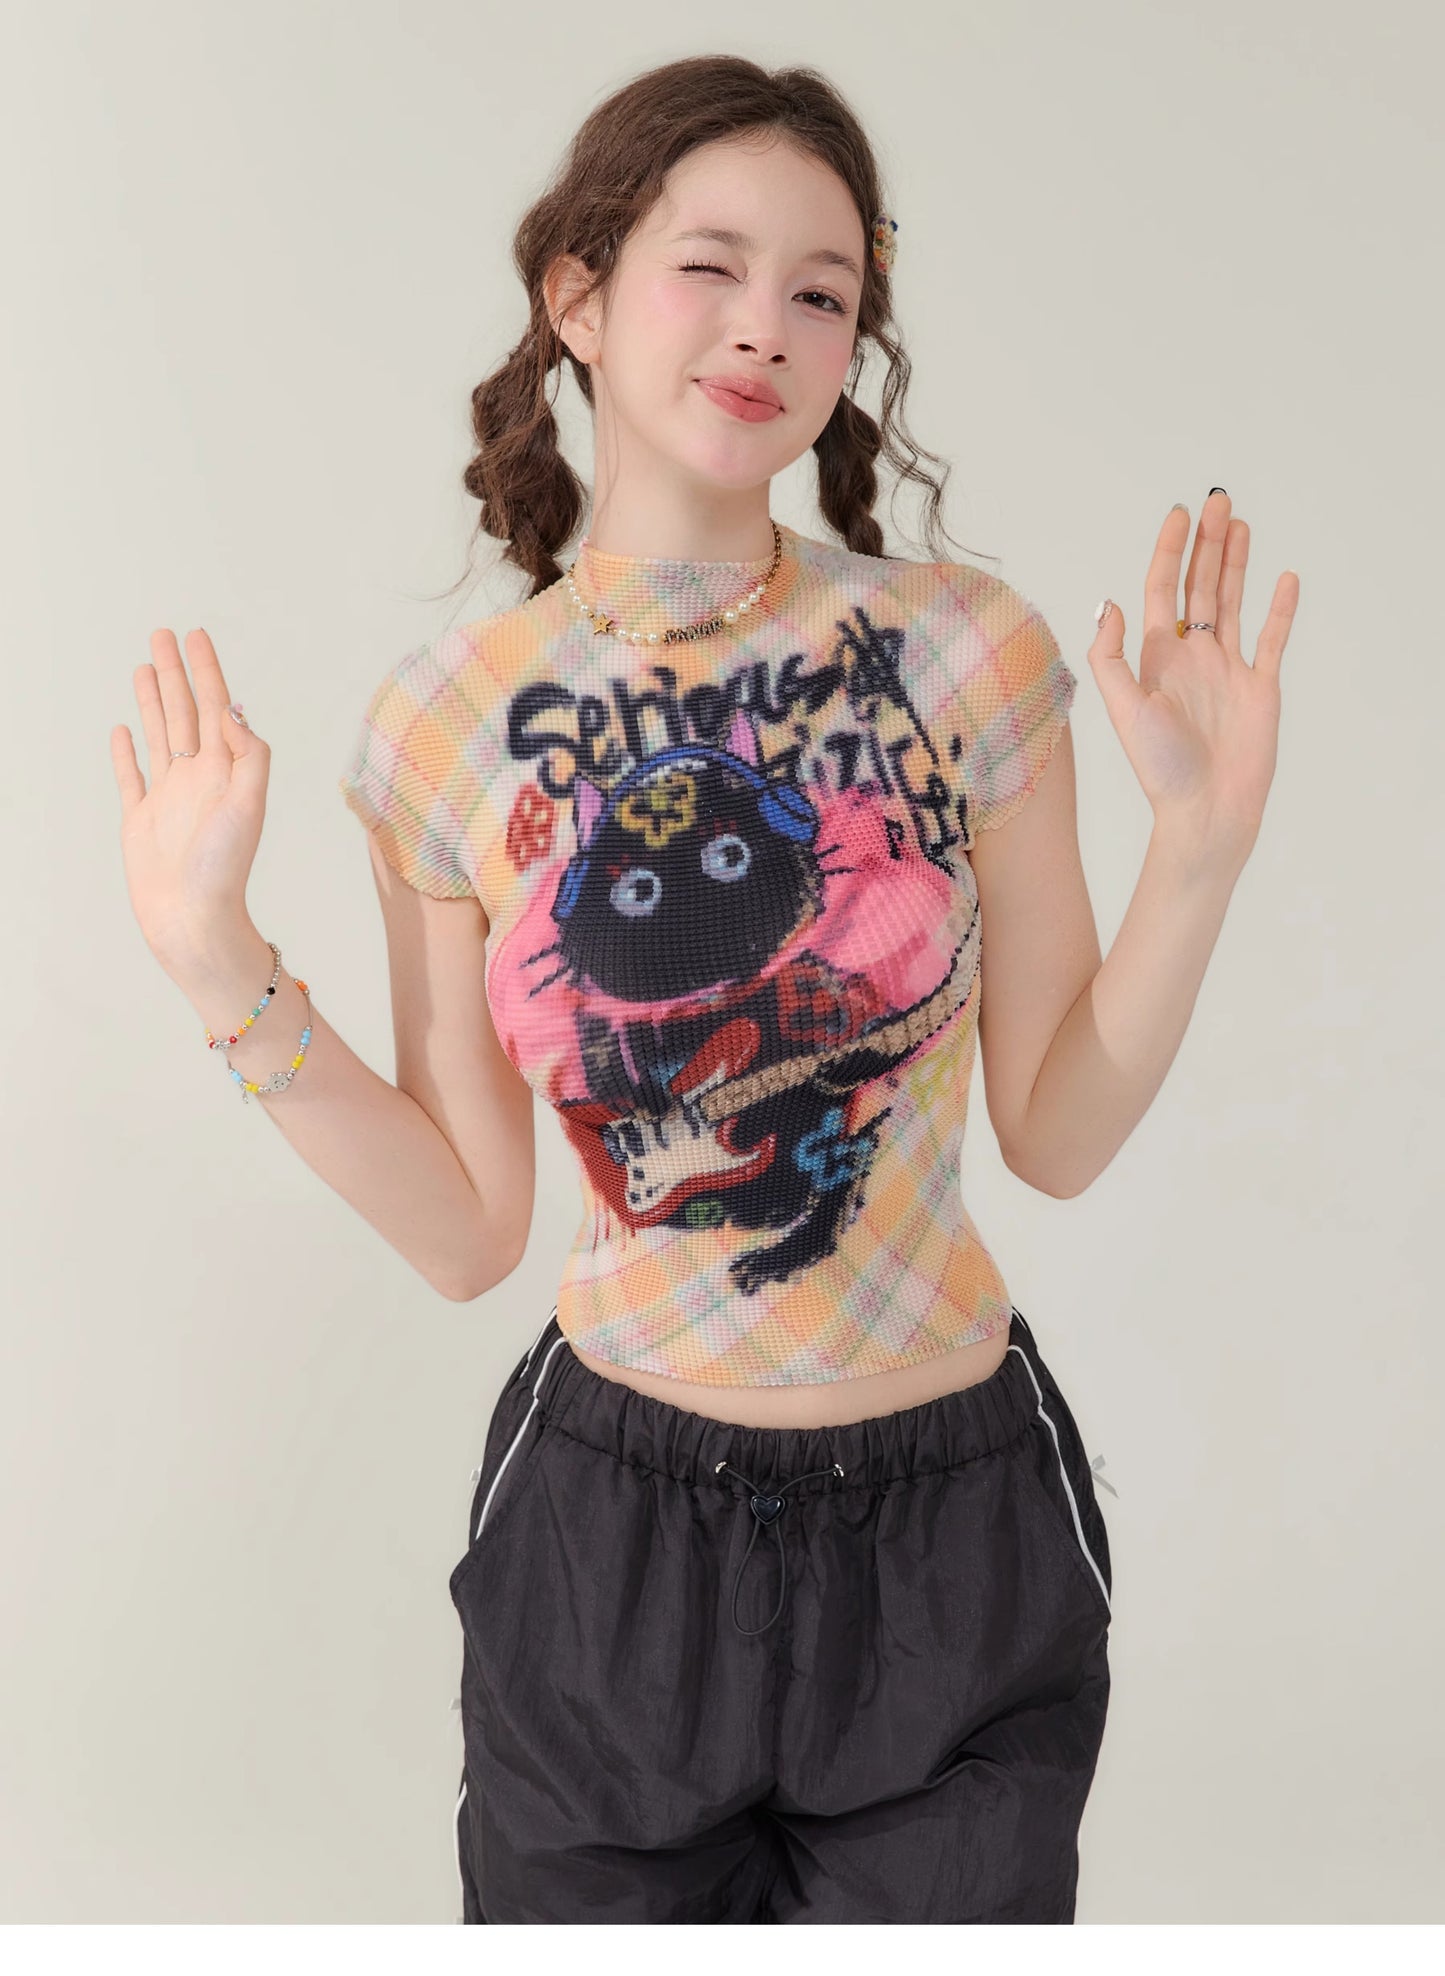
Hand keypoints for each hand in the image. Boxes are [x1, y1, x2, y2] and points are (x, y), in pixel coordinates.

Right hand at [110, 627, 270, 973]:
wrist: (193, 917)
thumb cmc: (225, 867)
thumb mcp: (249, 803)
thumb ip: (248, 754)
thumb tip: (232, 711)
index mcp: (225, 770)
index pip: (215, 707)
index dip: (207, 671)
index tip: (196, 636)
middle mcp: (198, 778)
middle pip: (184, 711)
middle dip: (176, 672)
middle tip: (163, 633)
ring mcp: (169, 796)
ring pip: (159, 734)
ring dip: (152, 700)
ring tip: (145, 666)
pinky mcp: (142, 818)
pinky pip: (131, 776)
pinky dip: (126, 752)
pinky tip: (123, 730)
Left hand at [1085, 491, 1297, 870]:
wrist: (1205, 809)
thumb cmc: (1160, 768)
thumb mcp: (1122, 708)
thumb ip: (1110, 656)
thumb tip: (1109, 603)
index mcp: (1157, 658)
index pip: (1161, 590)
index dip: (1168, 552)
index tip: (1178, 516)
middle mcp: (1192, 657)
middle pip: (1200, 586)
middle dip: (1207, 544)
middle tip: (1217, 500)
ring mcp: (1228, 670)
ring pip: (1232, 603)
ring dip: (1236, 563)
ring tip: (1241, 524)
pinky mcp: (1260, 687)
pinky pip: (1271, 639)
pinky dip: (1279, 609)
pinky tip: (1284, 577)